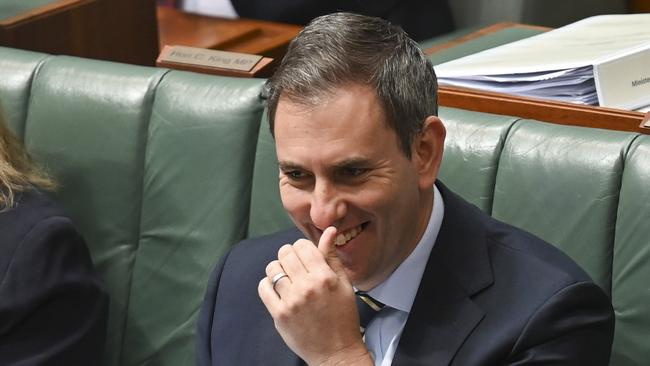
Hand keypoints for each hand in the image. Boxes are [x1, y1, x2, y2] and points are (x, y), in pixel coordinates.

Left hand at [258, 227, 372, 365]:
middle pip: (285, 253)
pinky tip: (278, 289)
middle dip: (289, 255)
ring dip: (279, 269)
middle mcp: (306, 287)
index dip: (302, 247)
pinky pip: (264, 287)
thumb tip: (329, 231)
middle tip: (296, 266)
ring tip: (288, 278)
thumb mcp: (344, 284)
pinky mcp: (279, 315)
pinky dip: (268, 284)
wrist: (336, 352)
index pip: (302, 246)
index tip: (305, 255)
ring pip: (273, 268)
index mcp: (325, 277)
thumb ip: (332, 256)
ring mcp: (291, 301)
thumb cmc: (343, 316)